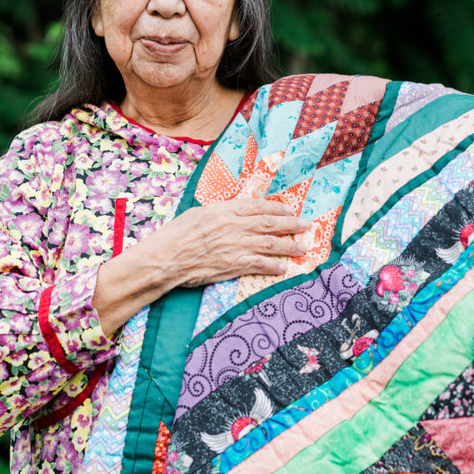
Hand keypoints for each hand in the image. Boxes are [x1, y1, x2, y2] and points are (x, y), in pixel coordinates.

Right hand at [91, 197, 311, 335]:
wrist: (166, 259)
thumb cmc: (175, 236)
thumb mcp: (197, 214)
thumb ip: (219, 213)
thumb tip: (234, 213)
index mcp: (223, 210)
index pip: (257, 206)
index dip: (276, 208)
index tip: (289, 210)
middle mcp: (233, 226)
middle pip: (269, 224)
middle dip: (291, 224)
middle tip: (307, 225)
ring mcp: (235, 246)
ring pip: (270, 244)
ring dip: (289, 245)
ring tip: (302, 246)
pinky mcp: (233, 264)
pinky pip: (260, 265)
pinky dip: (274, 266)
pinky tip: (284, 267)